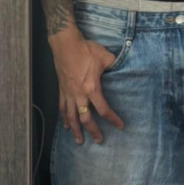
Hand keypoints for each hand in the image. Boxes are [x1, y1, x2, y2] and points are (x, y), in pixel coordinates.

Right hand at [49, 27, 124, 144]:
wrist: (65, 43)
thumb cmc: (85, 49)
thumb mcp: (105, 56)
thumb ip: (115, 65)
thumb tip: (121, 68)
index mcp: (92, 88)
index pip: (103, 109)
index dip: (113, 119)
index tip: (120, 126)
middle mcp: (79, 94)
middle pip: (86, 118)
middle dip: (93, 131)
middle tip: (99, 140)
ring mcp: (68, 93)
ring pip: (71, 117)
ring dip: (76, 130)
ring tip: (79, 141)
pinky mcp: (61, 90)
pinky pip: (62, 108)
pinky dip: (64, 118)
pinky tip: (66, 125)